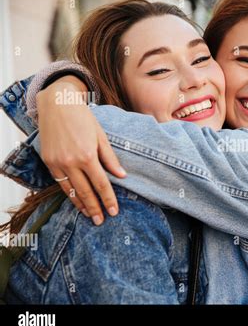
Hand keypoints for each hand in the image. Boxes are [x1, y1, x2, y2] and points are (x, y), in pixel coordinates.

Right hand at [36, 75, 126, 224]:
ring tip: (90, 216)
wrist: (57, 105)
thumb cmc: (83, 118)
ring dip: (81, 205)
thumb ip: (110, 158)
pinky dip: (68, 193)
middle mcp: (71, 162)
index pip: (101, 184)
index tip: (114, 211)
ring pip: (70, 190)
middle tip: (102, 221)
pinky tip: (75, 200)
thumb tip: (122, 176)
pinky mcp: (48, 161)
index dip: (108, 199)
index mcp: (87, 156)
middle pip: (85, 191)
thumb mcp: (101, 136)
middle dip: (95, 208)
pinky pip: (59, 183)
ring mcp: (57, 163)